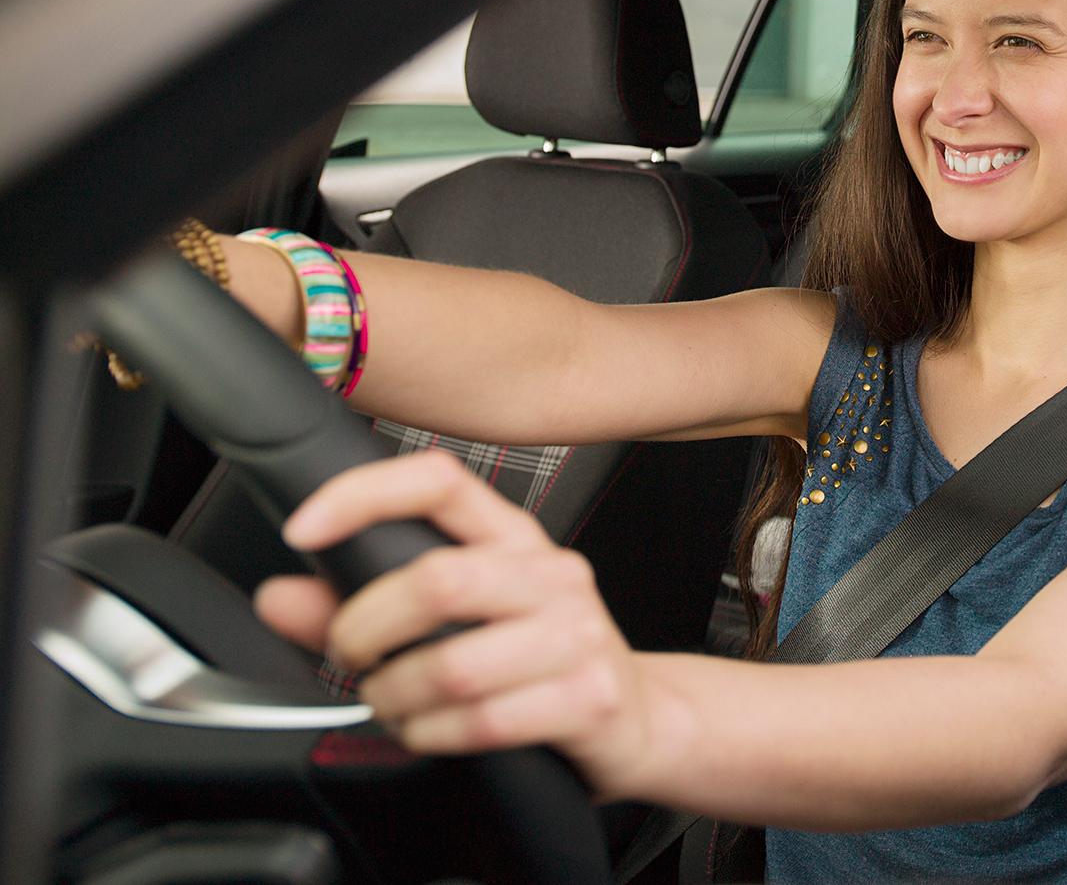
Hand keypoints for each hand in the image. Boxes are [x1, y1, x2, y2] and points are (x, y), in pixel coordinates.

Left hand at [254, 449, 654, 800]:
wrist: (637, 719)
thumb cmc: (538, 664)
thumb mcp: (458, 621)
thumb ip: (361, 605)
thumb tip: (279, 595)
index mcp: (515, 538)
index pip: (441, 481)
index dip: (364, 494)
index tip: (304, 528)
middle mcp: (552, 574)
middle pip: (437, 579)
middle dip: (365, 628)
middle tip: (351, 655)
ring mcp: (577, 634)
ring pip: (452, 664)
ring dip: (395, 697)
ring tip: (390, 703)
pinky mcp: (588, 697)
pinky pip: (482, 721)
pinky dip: (432, 736)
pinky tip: (428, 731)